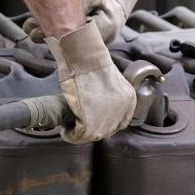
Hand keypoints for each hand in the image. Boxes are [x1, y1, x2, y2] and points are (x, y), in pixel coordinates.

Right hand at [44, 18, 135, 142]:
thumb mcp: (110, 83)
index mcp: (129, 100)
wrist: (85, 59)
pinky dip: (70, 135)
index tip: (91, 123)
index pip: (119, 122)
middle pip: (107, 130)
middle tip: (78, 126)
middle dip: (92, 130)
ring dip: (80, 134)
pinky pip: (80, 135)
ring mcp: (108, 118)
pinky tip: (65, 131)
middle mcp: (122, 111)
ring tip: (70, 130)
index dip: (104, 124)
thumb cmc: (92, 65)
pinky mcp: (92, 122)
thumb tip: (98, 109)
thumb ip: (110, 97)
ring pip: (93, 135)